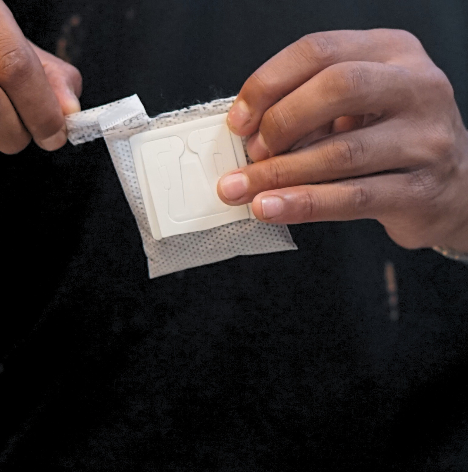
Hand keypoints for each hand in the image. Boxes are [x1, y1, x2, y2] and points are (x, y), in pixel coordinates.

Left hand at [218, 30, 467, 251]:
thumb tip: (247, 135)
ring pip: (342, 152)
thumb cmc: (391, 142)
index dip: (268, 84)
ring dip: (280, 174)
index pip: (319, 51)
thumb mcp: (357, 108)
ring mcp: (425, 138)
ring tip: (241, 190)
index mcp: (392, 53)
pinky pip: (352, 198)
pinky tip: (270, 208)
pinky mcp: (420, 189)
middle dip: (280, 122)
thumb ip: (310, 110)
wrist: (453, 188)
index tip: (238, 121)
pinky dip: (303, 204)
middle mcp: (416, 86)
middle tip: (250, 154)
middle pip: (337, 88)